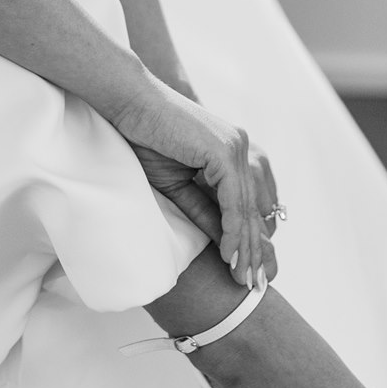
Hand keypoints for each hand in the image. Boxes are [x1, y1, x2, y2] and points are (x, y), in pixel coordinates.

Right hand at [113, 77, 282, 288]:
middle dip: (255, 250)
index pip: (251, 203)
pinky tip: (230, 255)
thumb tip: (222, 243)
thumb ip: (203, 209)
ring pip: (247, 208)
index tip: (249, 270)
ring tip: (245, 279)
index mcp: (234, 151)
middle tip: (255, 284)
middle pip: (256, 208)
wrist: (129, 103)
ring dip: (247, 247)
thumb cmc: (145, 138)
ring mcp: (237, 148)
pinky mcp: (225, 152)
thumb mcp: (178, 185)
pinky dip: (233, 230)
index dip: (252, 238)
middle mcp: (242, 147)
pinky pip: (233, 201)